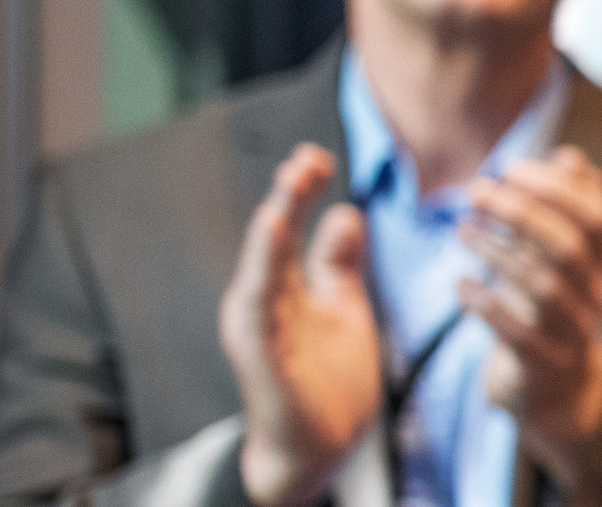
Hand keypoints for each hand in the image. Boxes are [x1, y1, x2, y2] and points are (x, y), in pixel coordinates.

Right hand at [219, 145, 384, 506]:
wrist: (323, 444)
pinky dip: (259, 308)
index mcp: (282, 287)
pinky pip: (259, 336)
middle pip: (269, 245)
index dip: (298, 193)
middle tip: (302, 162)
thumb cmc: (327, 374)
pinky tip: (264, 284)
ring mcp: (260, 338)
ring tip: (276, 210)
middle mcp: (262, 305)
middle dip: (284, 203)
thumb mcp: (342, 305)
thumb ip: (338, 262)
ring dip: (266, 247)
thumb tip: (345, 211)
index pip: (287, 230)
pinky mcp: (265, 372)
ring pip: (256, 283)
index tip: (317, 157)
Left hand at [463, 146, 601, 460]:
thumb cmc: (552, 307)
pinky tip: (460, 283)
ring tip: (460, 228)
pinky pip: (515, 331)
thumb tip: (570, 156)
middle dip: (521, 212)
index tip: (511, 168)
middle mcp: (597, 294)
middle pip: (568, 246)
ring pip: (542, 285)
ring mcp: (574, 330)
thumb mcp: (566, 258)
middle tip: (476, 190)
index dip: (556, 187)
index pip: (596, 215)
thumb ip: (567, 208)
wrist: (558, 386)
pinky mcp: (543, 362)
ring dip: (497, 251)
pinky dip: (485, 304)